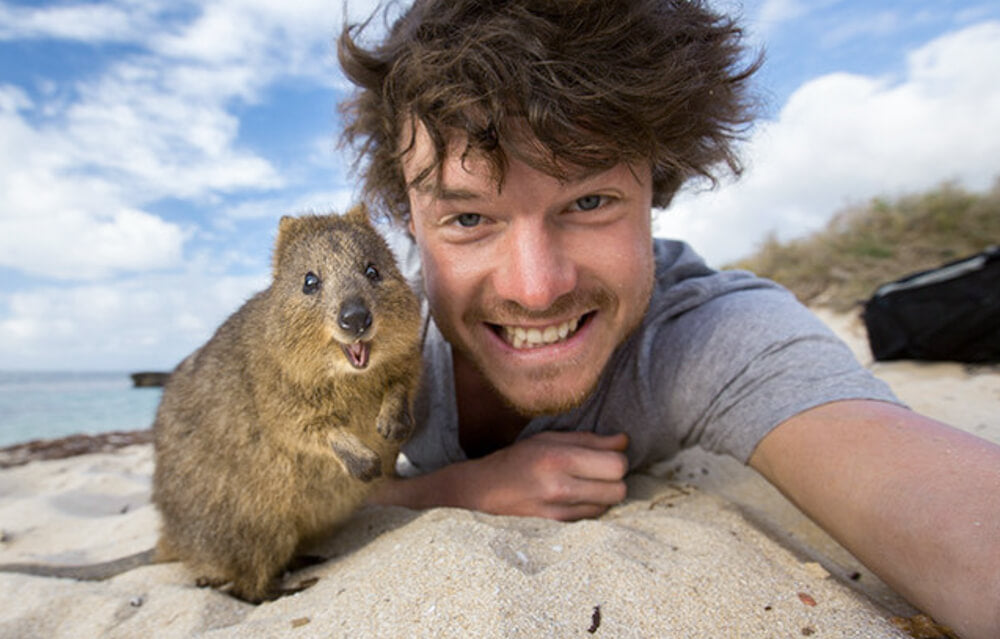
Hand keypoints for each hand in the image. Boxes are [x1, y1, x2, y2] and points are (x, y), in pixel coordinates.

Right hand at [371, 431, 628, 520]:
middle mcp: (560, 487)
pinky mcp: (556, 527)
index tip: (607, 456)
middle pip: (618, 490)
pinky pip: (591, 518)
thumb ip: (589, 440)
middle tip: (599, 472)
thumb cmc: (518, 458)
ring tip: (585, 484)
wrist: (482, 491)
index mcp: (559, 458)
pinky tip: (575, 498)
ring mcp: (558, 511)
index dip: (618, 460)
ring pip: (607, 507)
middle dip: (614, 479)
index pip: (616, 465)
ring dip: (603, 495)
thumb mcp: (549, 438)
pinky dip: (590, 508)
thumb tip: (624, 441)